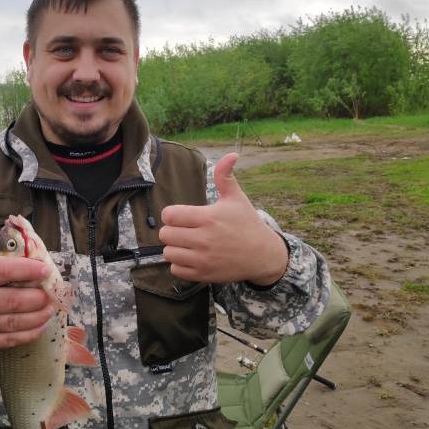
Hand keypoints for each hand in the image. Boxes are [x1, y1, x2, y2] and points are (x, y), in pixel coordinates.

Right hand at [0, 256, 53, 352]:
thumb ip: (8, 270)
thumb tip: (42, 271)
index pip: (2, 271)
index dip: (27, 270)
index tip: (45, 271)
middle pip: (11, 301)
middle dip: (37, 299)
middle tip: (50, 296)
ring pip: (13, 323)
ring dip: (37, 317)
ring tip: (49, 311)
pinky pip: (9, 340)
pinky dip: (30, 333)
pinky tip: (40, 326)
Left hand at [159, 152, 287, 284]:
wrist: (262, 255)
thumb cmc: (247, 224)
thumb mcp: (237, 199)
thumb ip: (226, 177)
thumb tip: (231, 154)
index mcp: (208, 218)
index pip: (169, 215)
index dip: (172, 214)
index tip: (181, 215)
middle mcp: (203, 239)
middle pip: (165, 234)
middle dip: (172, 230)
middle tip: (184, 230)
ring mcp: (203, 259)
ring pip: (168, 253)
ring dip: (174, 248)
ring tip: (186, 243)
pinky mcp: (203, 274)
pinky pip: (176, 269)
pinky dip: (179, 264)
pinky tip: (190, 256)